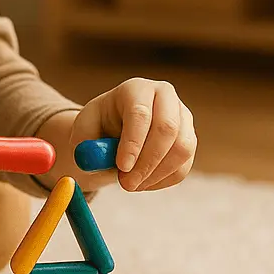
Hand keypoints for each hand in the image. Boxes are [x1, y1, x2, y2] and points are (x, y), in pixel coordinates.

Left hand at [71, 78, 195, 191]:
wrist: (114, 131)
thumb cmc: (98, 128)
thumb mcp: (84, 133)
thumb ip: (87, 146)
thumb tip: (97, 160)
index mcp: (135, 89)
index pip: (140, 113)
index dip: (133, 142)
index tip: (122, 167)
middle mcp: (164, 96)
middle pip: (167, 128)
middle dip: (147, 162)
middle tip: (126, 184)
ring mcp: (182, 117)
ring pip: (181, 149)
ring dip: (155, 174)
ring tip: (130, 184)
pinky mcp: (189, 139)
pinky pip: (183, 166)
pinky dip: (162, 181)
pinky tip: (142, 182)